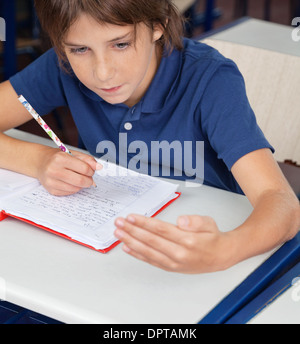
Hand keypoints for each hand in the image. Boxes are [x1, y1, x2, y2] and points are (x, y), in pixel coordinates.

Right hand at [36, 147, 101, 195]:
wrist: (40, 162)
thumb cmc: (58, 157)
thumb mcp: (73, 153)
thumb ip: (87, 159)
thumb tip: (99, 167)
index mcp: (60, 158)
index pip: (84, 169)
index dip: (91, 171)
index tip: (91, 171)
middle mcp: (54, 170)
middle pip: (80, 181)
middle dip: (89, 181)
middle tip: (89, 178)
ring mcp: (51, 181)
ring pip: (76, 188)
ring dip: (82, 185)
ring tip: (79, 179)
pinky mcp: (51, 190)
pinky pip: (69, 193)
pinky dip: (74, 189)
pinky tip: (71, 182)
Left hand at [114, 214, 232, 273]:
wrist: (220, 257)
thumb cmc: (212, 237)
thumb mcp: (209, 222)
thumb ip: (195, 221)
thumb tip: (181, 221)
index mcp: (188, 240)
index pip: (161, 230)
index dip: (144, 223)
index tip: (131, 217)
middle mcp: (179, 254)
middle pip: (151, 240)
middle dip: (132, 231)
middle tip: (119, 223)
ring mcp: (173, 263)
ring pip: (147, 252)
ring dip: (130, 242)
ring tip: (118, 234)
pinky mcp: (170, 268)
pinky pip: (151, 261)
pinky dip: (137, 254)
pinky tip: (127, 247)